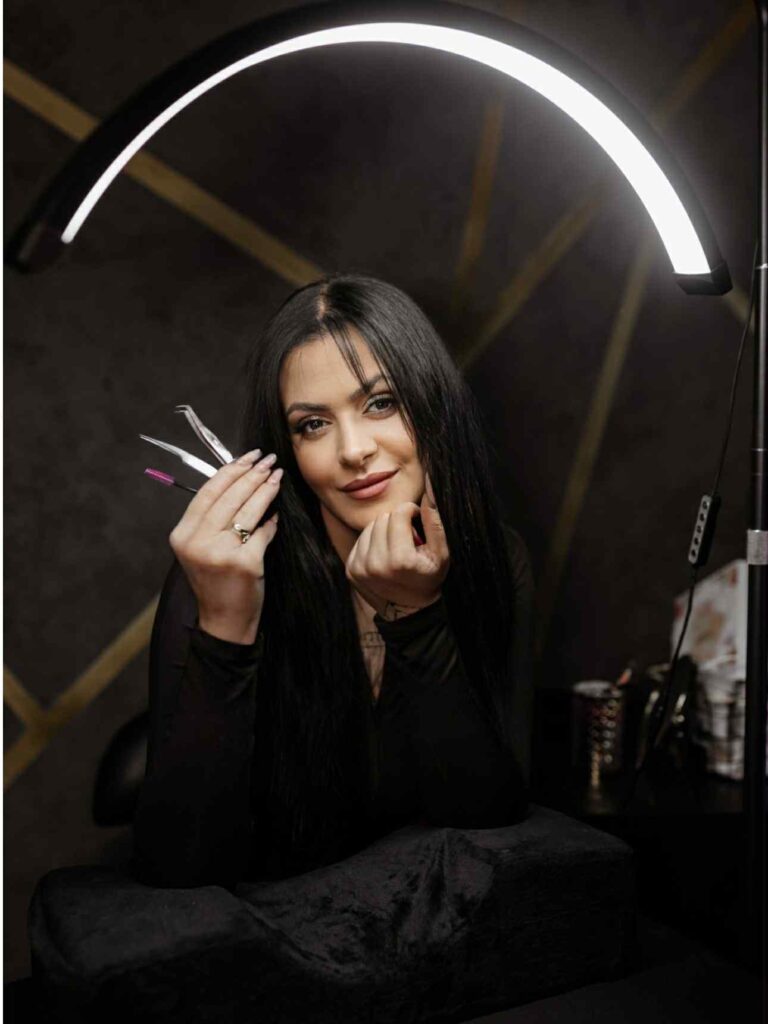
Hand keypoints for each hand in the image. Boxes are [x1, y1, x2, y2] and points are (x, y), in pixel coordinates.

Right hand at [168, 450, 281, 642]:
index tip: (247, 456)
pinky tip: (276, 513)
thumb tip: (241, 481)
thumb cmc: (216, 582)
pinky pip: (262, 532)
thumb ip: (213, 519)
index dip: (230, 470)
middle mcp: (197, 542)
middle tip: (268, 460)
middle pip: (228, 496)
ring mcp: (220, 552)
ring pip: (247, 510)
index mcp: (182, 535)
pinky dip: (271, 522)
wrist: (224, 621)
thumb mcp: (202, 549)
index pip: (207, 492)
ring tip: (277, 476)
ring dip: (265, 489)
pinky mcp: (245, 562)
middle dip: (251, 474)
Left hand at [345, 472, 449, 620]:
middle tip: (408, 538)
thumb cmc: (429, 578)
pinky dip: (373, 542)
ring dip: (384, 531)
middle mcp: (376, 565)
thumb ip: (434, 520)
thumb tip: (429, 488)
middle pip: (383, 518)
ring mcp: (360, 568)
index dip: (411, 512)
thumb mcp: (442, 553)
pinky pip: (360, 539)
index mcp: (400, 560)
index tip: (418, 522)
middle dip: (397, 522)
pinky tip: (384, 554)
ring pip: (370, 527)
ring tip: (396, 546)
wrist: (409, 611)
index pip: (399, 513)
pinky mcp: (351, 570)